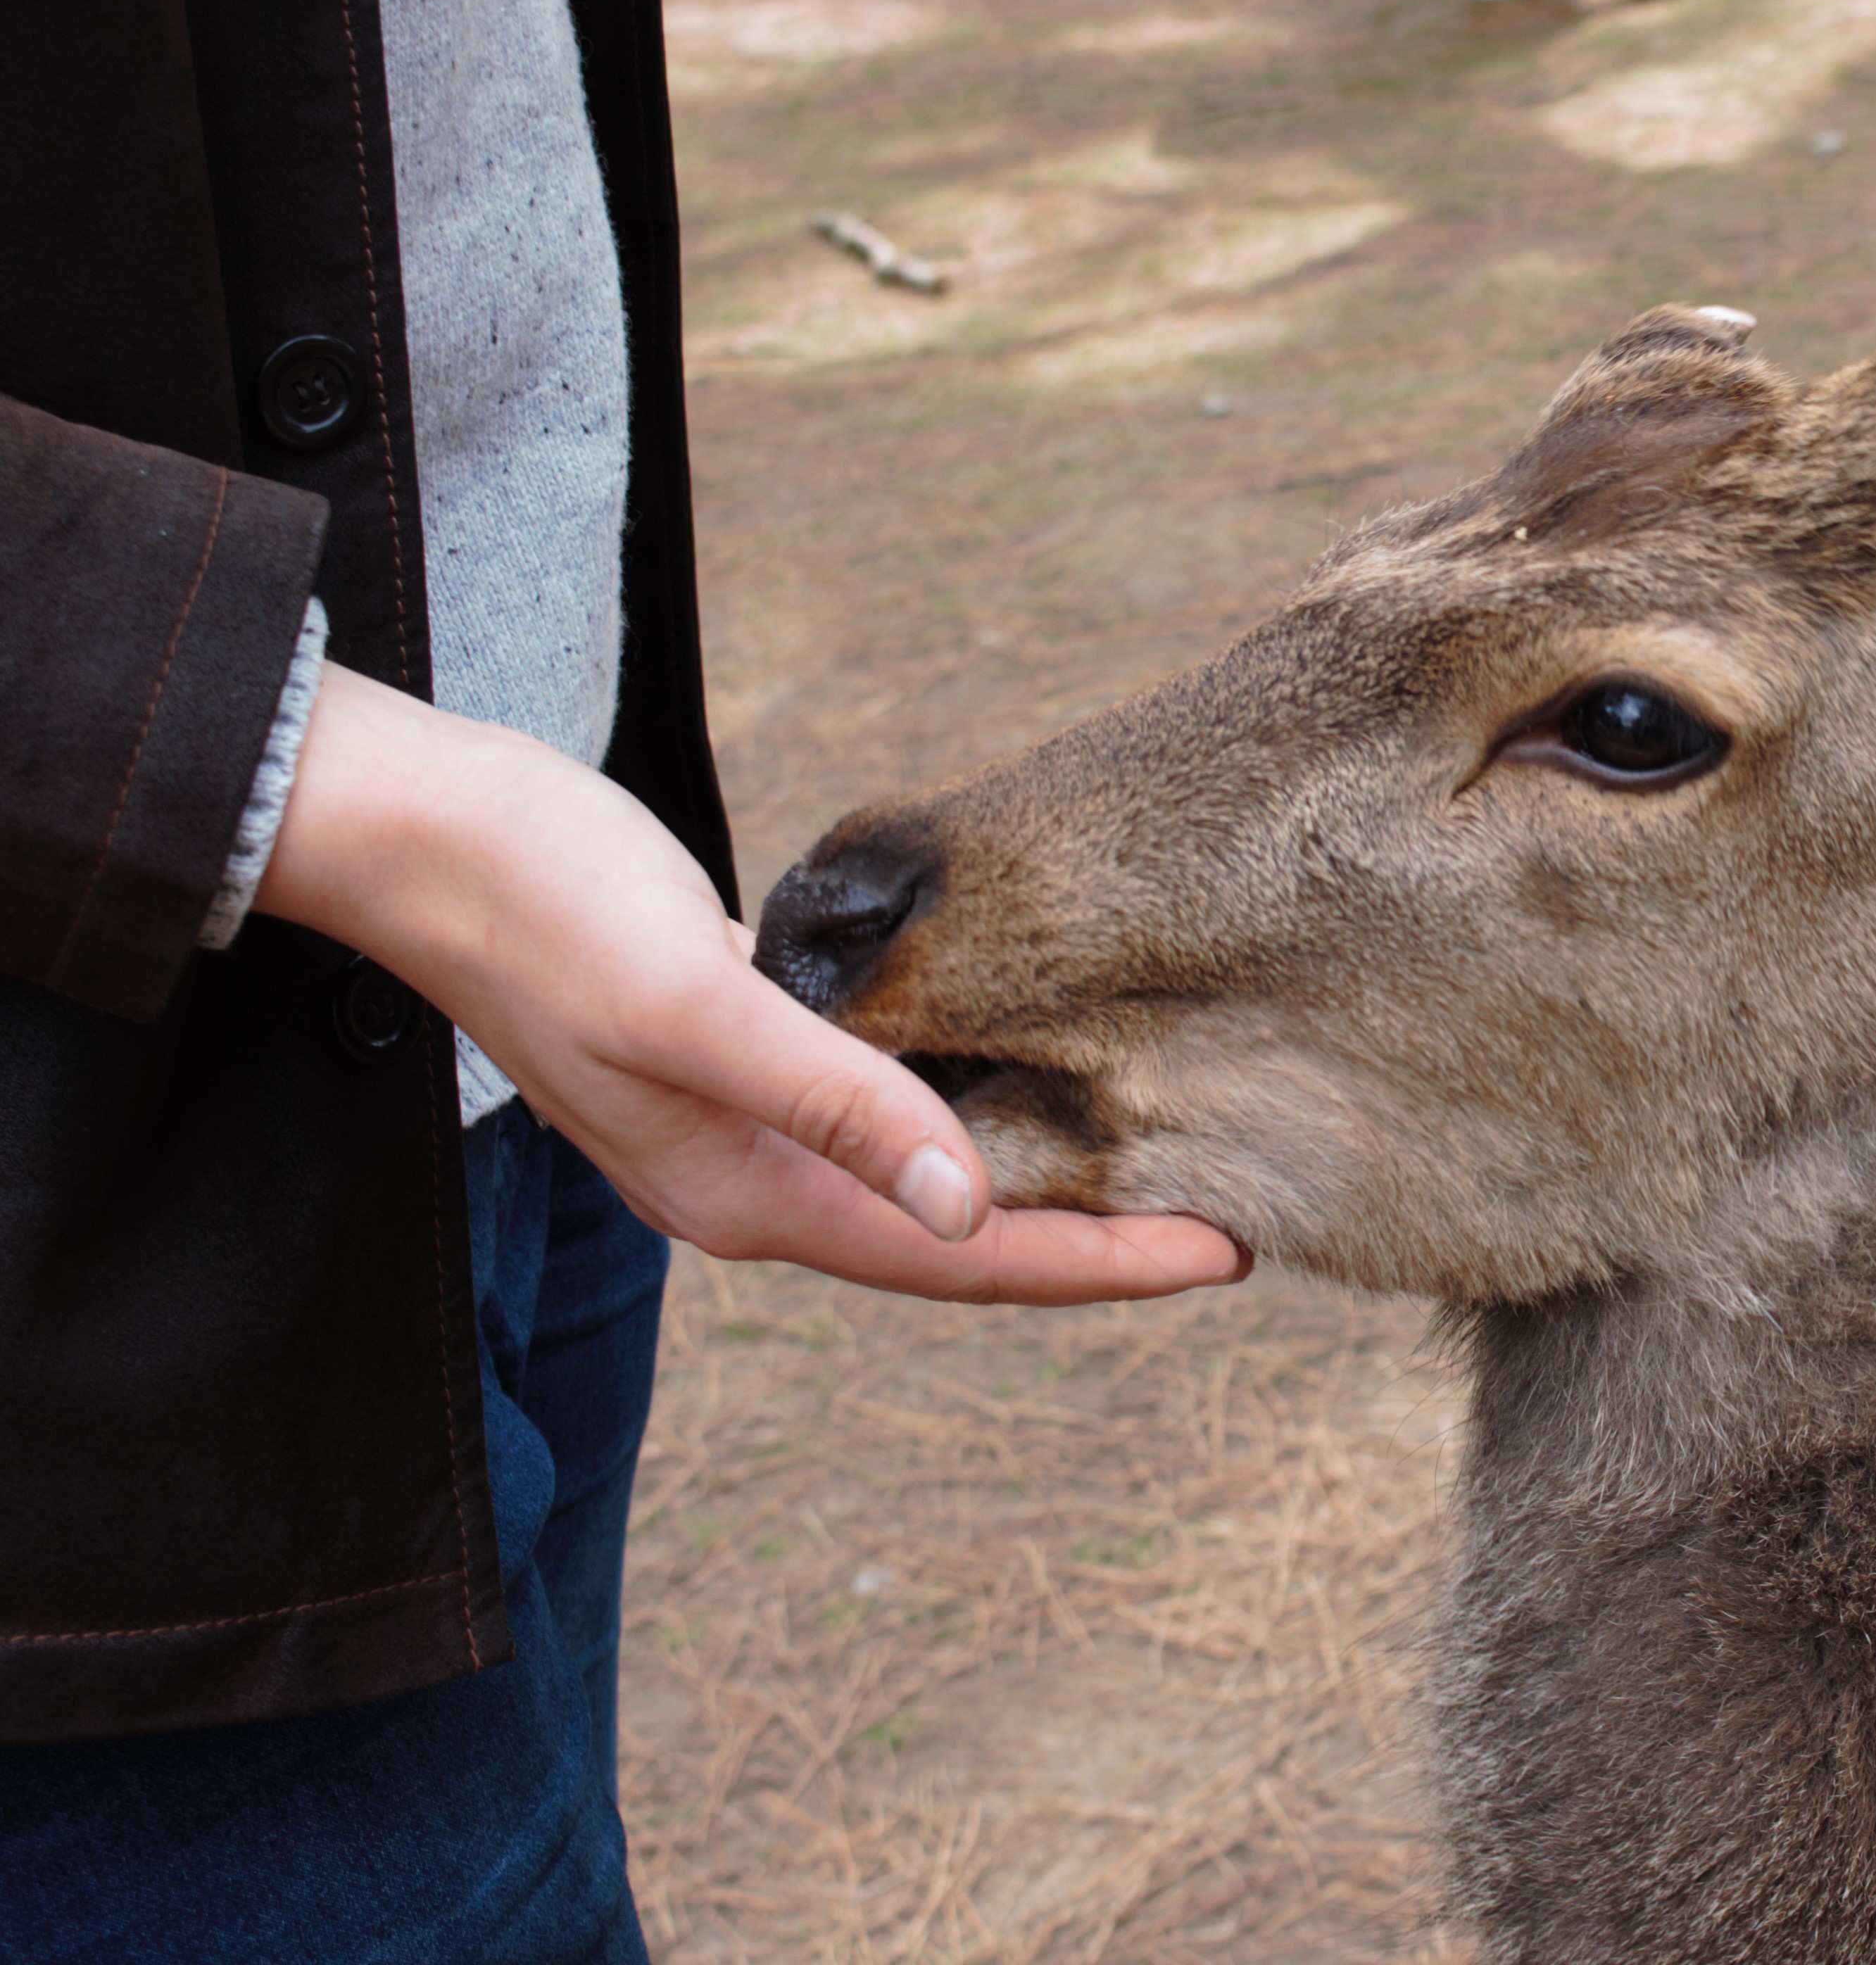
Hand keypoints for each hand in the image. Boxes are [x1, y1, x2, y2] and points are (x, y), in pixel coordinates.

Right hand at [255, 665, 1248, 1304]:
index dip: (1100, 1262)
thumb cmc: (549, 906)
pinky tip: (1023, 1087)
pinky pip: (879, 1117)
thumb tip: (966, 1208)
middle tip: (1229, 1224)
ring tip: (1155, 1173)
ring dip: (1034, 1188)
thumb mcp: (699, 1003)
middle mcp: (750, 1183)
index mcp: (747, 1195)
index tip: (1224, 1253)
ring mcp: (739, 1127)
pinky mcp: (736, 1061)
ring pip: (923, 1182)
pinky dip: (964, 1118)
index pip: (963, 1257)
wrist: (425, 835)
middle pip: (956, 1239)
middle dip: (1089, 1244)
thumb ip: (837, 1105)